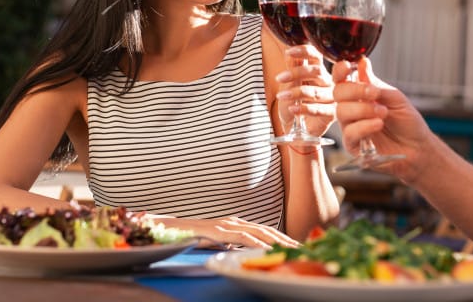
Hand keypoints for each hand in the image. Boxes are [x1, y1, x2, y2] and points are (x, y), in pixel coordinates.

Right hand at [148, 215, 299, 249]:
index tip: (298, 246)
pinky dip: (255, 243)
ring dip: (277, 241)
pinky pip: (240, 237)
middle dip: (286, 239)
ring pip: (258, 232)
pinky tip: (266, 248)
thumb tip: (242, 251)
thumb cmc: (192, 237)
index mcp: (236, 224)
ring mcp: (226, 225)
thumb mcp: (216, 242)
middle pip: (267, 230)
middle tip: (303, 249)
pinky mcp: (217, 231)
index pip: (265, 230)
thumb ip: (231, 243)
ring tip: (292, 249)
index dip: (283, 237)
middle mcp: (234, 221)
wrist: (169, 229)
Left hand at [275, 45, 334, 136]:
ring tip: (281, 96)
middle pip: (317, 71)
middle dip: (296, 73)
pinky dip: (303, 109)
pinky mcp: (331, 114)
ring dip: (296, 93)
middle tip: (279, 78)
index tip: (289, 52)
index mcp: (319, 71)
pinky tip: (292, 109)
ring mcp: (332, 98)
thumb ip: (292, 68)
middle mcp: (328, 82)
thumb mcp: (289, 84)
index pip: (316, 56)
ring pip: (315, 92)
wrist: (297, 128)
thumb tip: (289, 52)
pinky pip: (318, 109)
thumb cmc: (295, 103)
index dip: (304, 52)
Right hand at [331, 57, 436, 182]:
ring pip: (341, 112)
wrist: (418, 148)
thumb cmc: (408, 123)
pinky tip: (378, 124)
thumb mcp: (395, 98)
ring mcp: (351, 126)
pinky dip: (364, 126)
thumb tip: (363, 63)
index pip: (342, 79)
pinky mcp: (353, 145)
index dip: (340, 71)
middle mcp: (352, 108)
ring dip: (363, 109)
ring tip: (383, 112)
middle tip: (374, 94)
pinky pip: (350, 133)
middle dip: (354, 90)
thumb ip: (376, 84)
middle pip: (337, 93)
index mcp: (360, 94)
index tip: (347, 66)